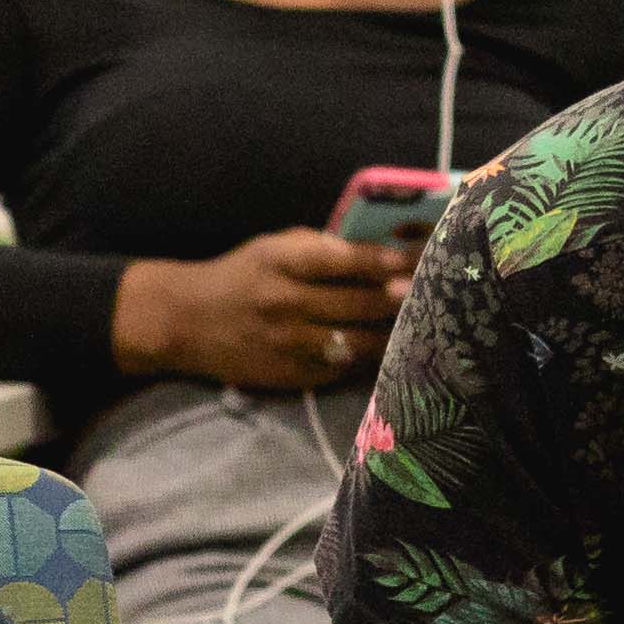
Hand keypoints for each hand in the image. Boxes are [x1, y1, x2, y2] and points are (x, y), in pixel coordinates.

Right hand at [113, 227, 417, 389]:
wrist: (186, 322)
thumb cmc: (240, 276)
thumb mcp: (272, 248)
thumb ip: (319, 249)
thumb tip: (379, 252)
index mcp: (282, 262)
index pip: (345, 260)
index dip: (386, 260)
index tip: (419, 257)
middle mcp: (287, 303)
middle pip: (359, 303)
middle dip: (401, 297)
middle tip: (436, 290)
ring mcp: (290, 343)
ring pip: (358, 341)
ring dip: (393, 333)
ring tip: (423, 323)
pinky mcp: (292, 375)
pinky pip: (342, 367)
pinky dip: (368, 357)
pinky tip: (391, 349)